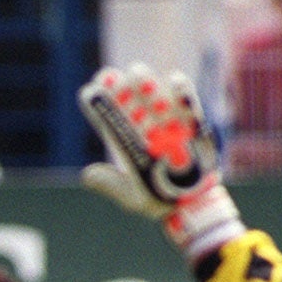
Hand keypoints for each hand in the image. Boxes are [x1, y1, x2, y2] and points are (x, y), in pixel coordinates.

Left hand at [77, 64, 244, 260]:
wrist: (192, 204)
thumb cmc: (158, 199)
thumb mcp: (132, 197)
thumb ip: (111, 185)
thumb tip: (88, 174)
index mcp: (126, 142)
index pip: (109, 118)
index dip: (100, 103)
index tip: (91, 91)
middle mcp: (145, 127)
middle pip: (131, 100)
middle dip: (122, 87)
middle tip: (113, 78)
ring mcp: (168, 123)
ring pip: (156, 95)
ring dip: (147, 84)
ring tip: (139, 77)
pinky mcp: (192, 124)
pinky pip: (188, 102)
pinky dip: (182, 91)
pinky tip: (173, 80)